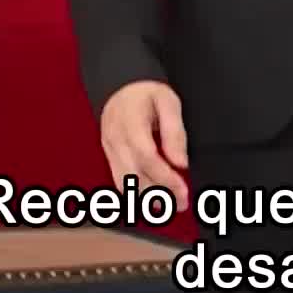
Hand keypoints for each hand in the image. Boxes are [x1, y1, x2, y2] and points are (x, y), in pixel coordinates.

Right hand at [100, 80, 188, 212]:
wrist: (120, 87)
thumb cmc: (147, 93)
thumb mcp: (168, 101)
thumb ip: (174, 132)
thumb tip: (180, 163)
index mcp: (130, 122)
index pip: (146, 157)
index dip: (165, 176)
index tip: (183, 188)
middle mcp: (115, 139)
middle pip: (134, 174)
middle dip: (159, 193)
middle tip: (181, 203)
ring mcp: (109, 149)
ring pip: (125, 182)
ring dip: (147, 198)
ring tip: (169, 206)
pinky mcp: (109, 156)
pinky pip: (119, 180)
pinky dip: (136, 192)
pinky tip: (152, 198)